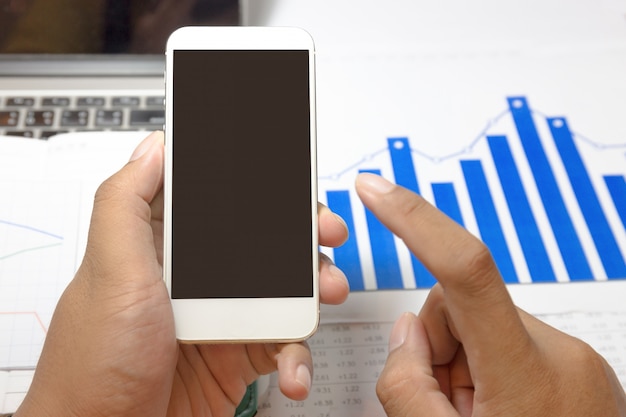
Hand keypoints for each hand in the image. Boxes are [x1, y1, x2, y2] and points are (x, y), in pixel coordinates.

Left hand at [15, 131, 349, 416]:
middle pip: (265, 243)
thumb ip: (126, 204)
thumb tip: (153, 147)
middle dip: (303, 236)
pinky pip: (285, 346)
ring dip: (315, 290)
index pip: (222, 204)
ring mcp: (222, 318)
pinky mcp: (239, 356)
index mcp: (166, 249)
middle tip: (327, 233)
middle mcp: (198, 279)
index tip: (293, 183)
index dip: (262, 190)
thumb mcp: (110, 271)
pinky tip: (295, 370)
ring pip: (285, 290)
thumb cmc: (96, 361)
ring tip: (326, 294)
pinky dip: (299, 357)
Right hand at [355, 172, 625, 416]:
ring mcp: (574, 363)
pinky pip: (507, 349)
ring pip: (480, 329)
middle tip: (448, 409)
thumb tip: (408, 334)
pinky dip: (487, 377)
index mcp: (529, 375)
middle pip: (458, 308)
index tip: (376, 191)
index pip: (464, 268)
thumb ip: (406, 385)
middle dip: (436, 350)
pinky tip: (498, 416)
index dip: (414, 220)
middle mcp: (560, 355)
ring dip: (461, 369)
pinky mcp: (575, 370)